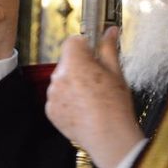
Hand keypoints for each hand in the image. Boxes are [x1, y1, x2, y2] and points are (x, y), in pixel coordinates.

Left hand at [46, 27, 144, 167]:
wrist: (109, 137)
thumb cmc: (115, 105)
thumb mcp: (116, 72)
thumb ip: (108, 48)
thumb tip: (110, 31)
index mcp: (75, 62)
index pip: (72, 41)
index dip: (84, 45)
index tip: (94, 52)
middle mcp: (59, 77)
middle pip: (68, 61)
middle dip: (80, 66)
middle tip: (98, 79)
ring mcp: (52, 95)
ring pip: (62, 80)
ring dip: (73, 84)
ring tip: (92, 97)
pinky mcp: (51, 111)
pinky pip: (58, 98)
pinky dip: (68, 101)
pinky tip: (84, 109)